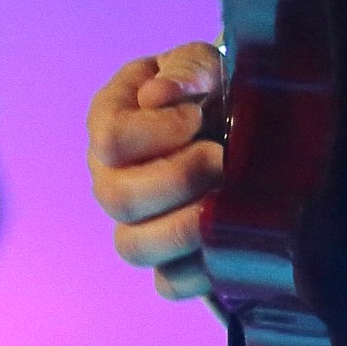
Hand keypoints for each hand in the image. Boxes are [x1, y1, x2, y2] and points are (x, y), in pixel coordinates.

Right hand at [86, 43, 225, 301]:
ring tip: (225, 199)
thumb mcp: (202, 62)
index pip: (112, 140)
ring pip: (134, 247)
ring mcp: (133, 221)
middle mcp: (109, 176)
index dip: (158, 132)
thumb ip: (186, 69)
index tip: (197, 116)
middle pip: (118, 198)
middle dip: (178, 179)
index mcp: (109, 120)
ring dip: (186, 226)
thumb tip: (158, 95)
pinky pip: (168, 283)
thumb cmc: (209, 87)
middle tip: (220, 158)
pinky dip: (200, 267)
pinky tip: (228, 235)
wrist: (237, 122)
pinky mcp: (164, 259)